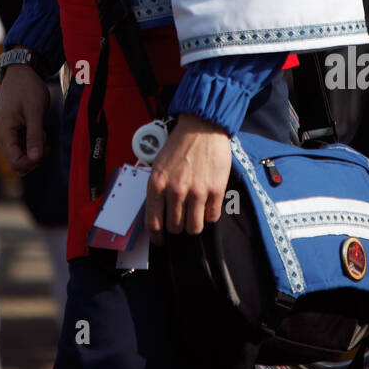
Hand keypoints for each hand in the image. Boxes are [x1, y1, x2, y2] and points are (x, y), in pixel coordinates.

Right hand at [0, 65, 49, 174]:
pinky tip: (37, 131)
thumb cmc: (28, 89)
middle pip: (17, 164)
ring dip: (34, 150)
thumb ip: (35, 137)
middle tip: (45, 140)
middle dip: (35, 157)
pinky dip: (31, 144)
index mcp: (2, 134)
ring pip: (20, 157)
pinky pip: (19, 148)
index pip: (16, 163)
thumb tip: (35, 159)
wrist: (20, 72)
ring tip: (42, 132)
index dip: (33, 162)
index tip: (46, 148)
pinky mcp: (7, 133)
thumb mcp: (35, 112)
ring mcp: (2, 136)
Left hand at [145, 113, 231, 245]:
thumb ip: (158, 189)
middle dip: (178, 225)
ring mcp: (197, 192)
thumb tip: (159, 214)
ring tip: (195, 212)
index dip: (157, 237)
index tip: (161, 240)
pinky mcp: (215, 190)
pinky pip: (212, 217)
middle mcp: (175, 191)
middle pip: (176, 228)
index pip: (153, 223)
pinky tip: (207, 203)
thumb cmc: (179, 144)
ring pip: (194, 227)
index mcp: (157, 184)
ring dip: (194, 223)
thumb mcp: (158, 165)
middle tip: (182, 216)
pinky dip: (210, 214)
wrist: (202, 127)